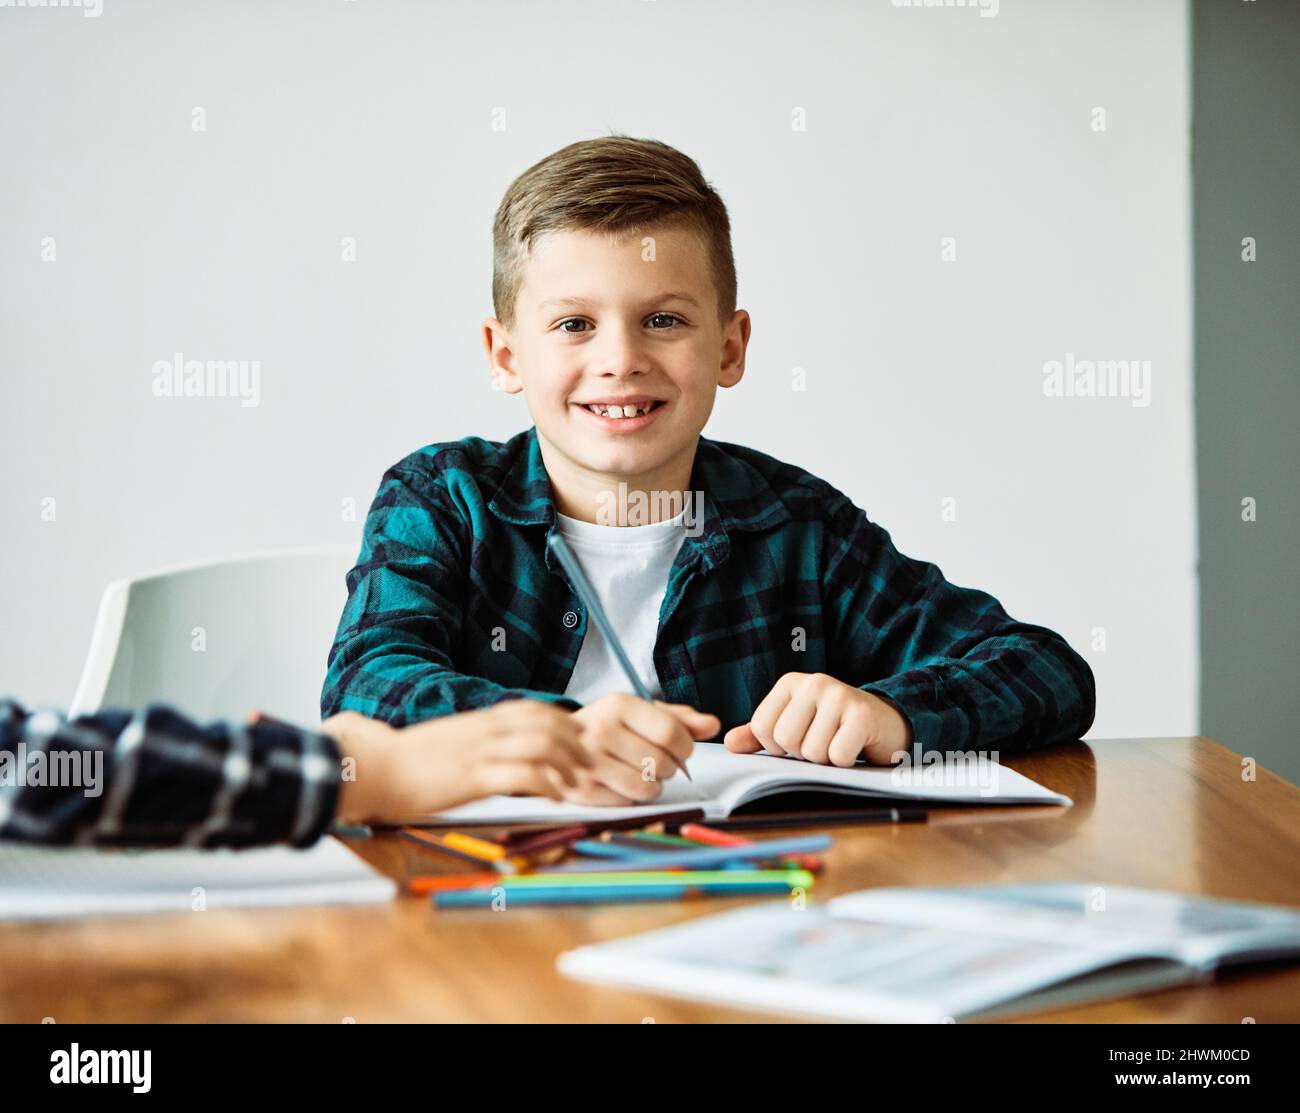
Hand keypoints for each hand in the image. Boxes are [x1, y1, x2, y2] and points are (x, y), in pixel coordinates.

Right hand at [320, 700, 591, 823]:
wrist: (375, 769)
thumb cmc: (407, 762)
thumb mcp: (449, 742)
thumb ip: (476, 741)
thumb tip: (499, 750)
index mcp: (479, 721)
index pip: (532, 709)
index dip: (562, 719)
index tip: (580, 735)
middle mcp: (485, 731)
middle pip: (546, 723)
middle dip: (576, 742)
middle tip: (589, 762)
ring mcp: (481, 753)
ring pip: (542, 744)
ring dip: (568, 763)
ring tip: (577, 782)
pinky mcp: (474, 780)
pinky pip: (524, 775)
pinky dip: (548, 784)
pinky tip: (555, 796)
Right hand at [561, 694, 720, 805]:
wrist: (558, 742)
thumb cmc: (611, 726)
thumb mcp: (642, 713)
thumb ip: (680, 718)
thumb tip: (713, 725)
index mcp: (619, 705)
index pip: (671, 733)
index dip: (685, 747)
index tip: (680, 749)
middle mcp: (601, 730)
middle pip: (662, 763)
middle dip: (669, 768)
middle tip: (656, 763)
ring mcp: (588, 762)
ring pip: (647, 787)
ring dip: (653, 786)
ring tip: (641, 774)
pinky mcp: (581, 790)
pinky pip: (627, 803)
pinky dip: (632, 798)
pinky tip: (621, 784)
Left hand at [722, 672, 911, 766]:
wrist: (886, 723)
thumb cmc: (833, 727)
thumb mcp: (794, 726)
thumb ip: (759, 735)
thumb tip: (729, 744)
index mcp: (789, 683)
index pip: (761, 728)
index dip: (777, 747)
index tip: (799, 738)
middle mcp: (813, 682)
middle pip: (785, 739)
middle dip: (803, 753)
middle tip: (823, 741)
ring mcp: (838, 695)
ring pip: (812, 751)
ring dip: (826, 758)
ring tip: (840, 741)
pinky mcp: (862, 713)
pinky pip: (838, 755)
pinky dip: (846, 761)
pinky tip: (856, 745)